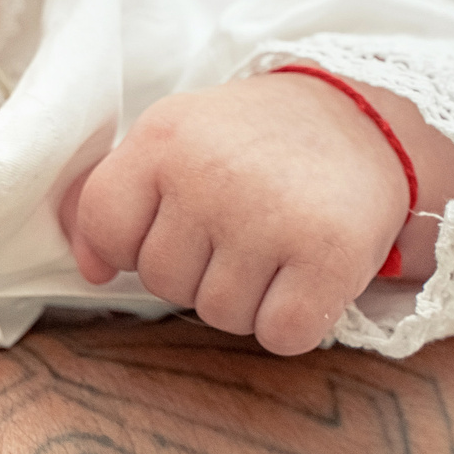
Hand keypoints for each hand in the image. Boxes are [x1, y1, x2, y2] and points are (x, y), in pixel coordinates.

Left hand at [62, 75, 408, 353]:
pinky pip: (279, 335)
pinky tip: (305, 277)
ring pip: (218, 315)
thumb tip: (91, 270)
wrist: (362, 118)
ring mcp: (269, 216)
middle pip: (161, 281)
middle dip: (197, 271)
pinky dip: (291, 323)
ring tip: (275, 247)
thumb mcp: (176, 139)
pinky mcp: (329, 255)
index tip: (171, 227)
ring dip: (246, 299)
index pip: (104, 225)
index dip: (130, 245)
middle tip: (240, 228)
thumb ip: (119, 197)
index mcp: (163, 137)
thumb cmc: (254, 142)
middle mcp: (210, 173)